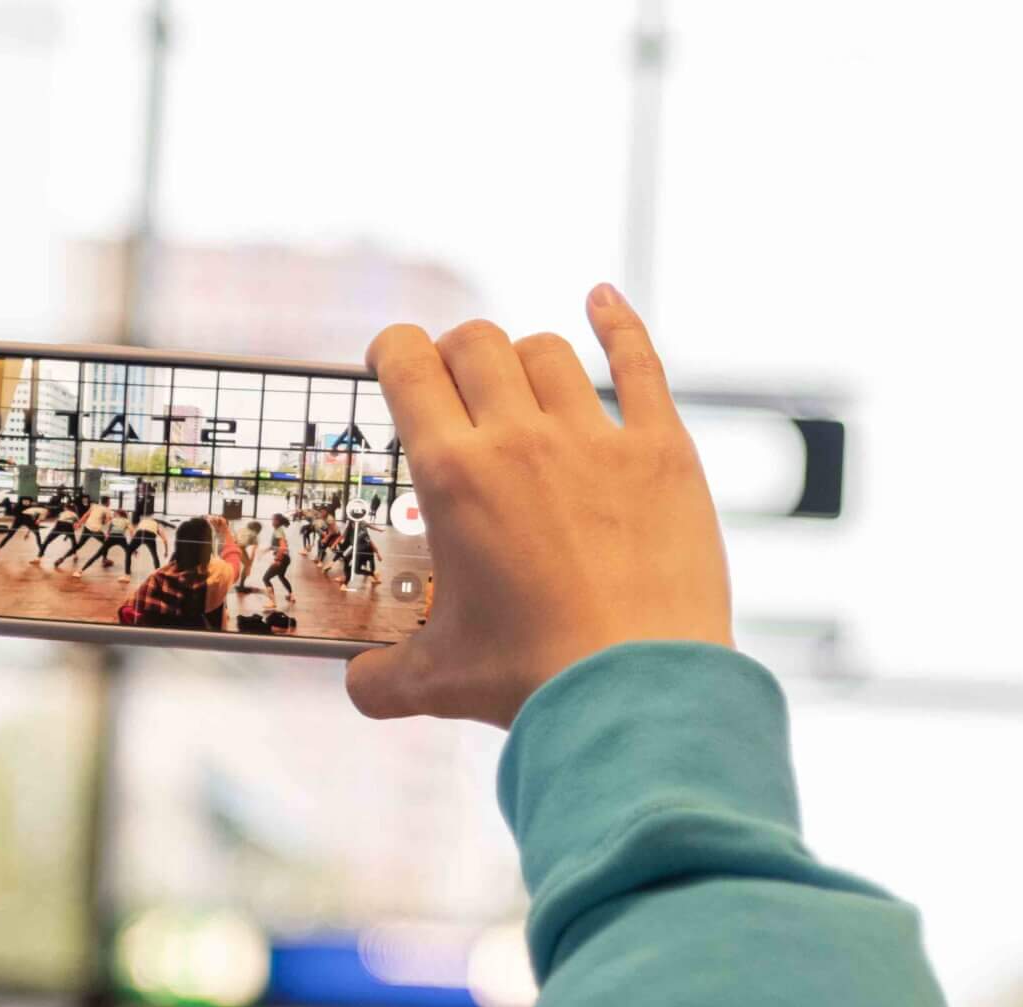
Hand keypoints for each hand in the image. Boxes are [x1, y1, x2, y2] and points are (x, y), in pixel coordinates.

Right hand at [347, 284, 733, 726]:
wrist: (636, 690)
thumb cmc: (532, 681)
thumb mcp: (439, 681)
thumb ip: (382, 677)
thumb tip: (359, 686)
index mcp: (453, 476)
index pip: (408, 364)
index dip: (395, 350)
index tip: (394, 362)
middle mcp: (519, 438)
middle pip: (476, 342)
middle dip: (456, 353)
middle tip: (456, 385)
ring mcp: (596, 439)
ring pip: (547, 350)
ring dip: (523, 357)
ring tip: (520, 386)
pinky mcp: (662, 452)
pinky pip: (639, 362)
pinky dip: (618, 323)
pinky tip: (603, 299)